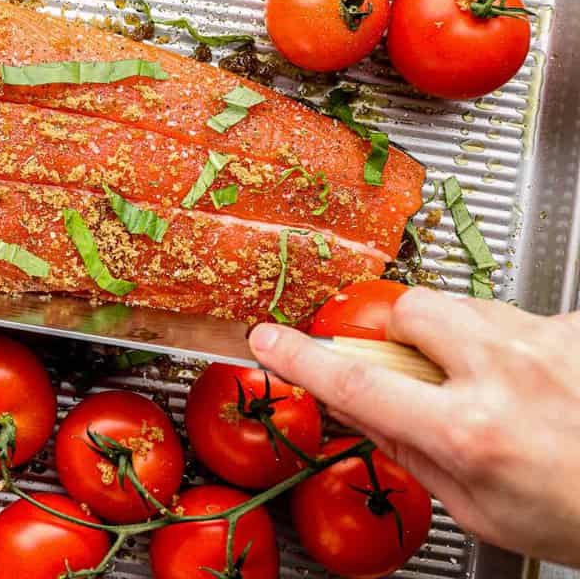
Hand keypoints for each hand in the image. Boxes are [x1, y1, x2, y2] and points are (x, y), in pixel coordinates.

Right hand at [249, 287, 579, 565]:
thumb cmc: (579, 514)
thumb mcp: (479, 509)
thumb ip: (409, 449)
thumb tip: (354, 405)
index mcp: (470, 433)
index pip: (356, 382)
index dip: (300, 358)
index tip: (268, 340)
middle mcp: (506, 374)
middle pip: (409, 311)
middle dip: (398, 332)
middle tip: (418, 367)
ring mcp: (547, 341)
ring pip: (464, 304)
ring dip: (458, 334)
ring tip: (492, 381)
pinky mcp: (575, 326)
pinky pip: (520, 313)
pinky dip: (514, 340)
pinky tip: (539, 379)